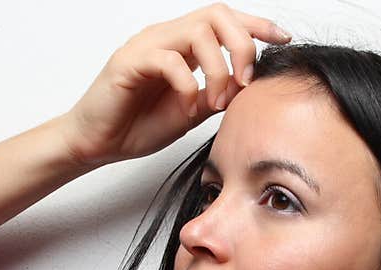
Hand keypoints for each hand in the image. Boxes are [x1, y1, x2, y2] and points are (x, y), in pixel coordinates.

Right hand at [58, 3, 290, 168]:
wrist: (96, 144)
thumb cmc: (136, 127)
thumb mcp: (188, 113)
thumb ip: (214, 96)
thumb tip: (245, 88)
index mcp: (182, 46)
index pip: (225, 20)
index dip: (257, 25)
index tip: (283, 40)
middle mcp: (166, 38)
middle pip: (217, 14)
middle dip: (242, 44)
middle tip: (246, 80)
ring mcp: (147, 46)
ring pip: (197, 32)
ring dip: (219, 67)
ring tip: (217, 100)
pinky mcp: (129, 63)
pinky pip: (169, 60)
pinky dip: (188, 83)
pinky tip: (189, 106)